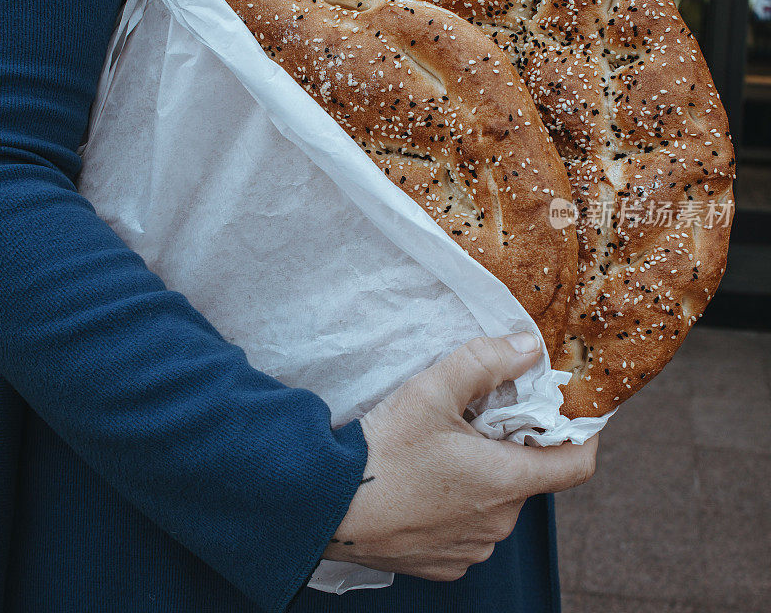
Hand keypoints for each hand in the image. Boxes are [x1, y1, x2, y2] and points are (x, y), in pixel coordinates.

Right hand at [323, 333, 597, 580]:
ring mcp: (471, 549)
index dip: (583, 436)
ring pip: (496, 503)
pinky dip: (459, 506)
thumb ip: (484, 361)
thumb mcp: (432, 390)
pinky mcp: (444, 564)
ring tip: (442, 453)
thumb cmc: (382, 450)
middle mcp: (497, 524)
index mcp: (505, 481)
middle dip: (511, 446)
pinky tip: (425, 486)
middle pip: (527, 477)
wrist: (327, 505)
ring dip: (483, 477)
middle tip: (476, 420)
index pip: (576, 465)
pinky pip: (469, 529)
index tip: (572, 415)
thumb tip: (528, 347)